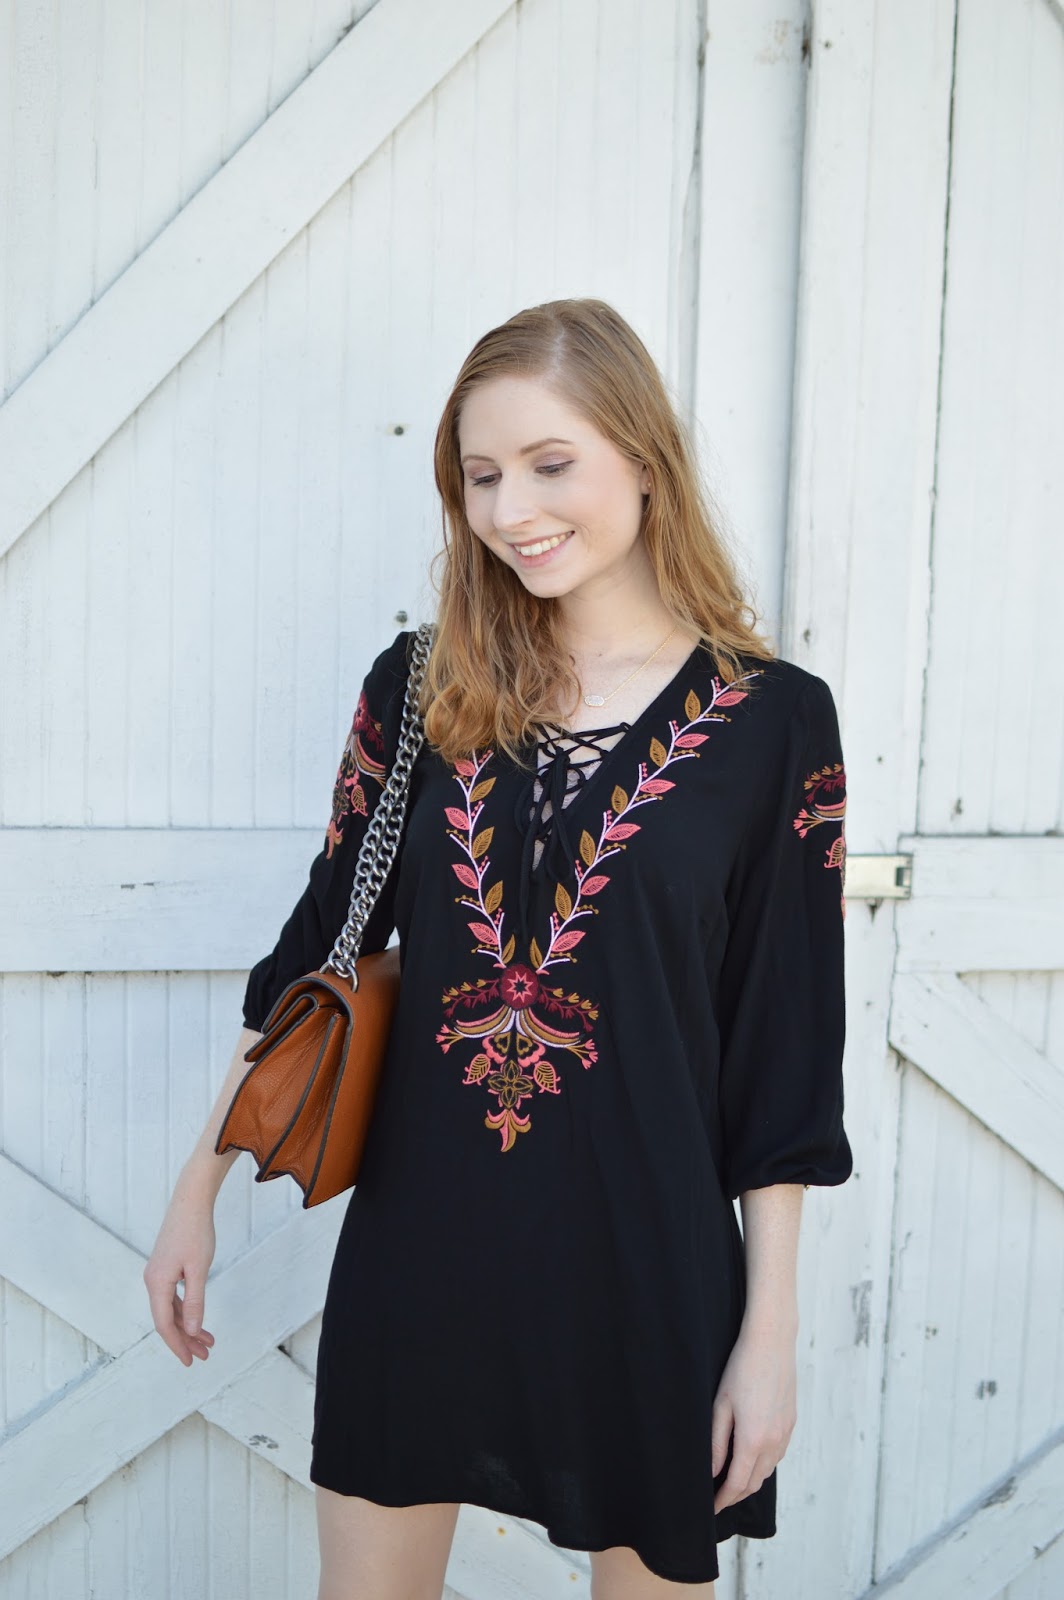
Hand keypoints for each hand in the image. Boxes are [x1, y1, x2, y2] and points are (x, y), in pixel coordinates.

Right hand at [143, 1176, 217, 1366]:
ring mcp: (158, 1273)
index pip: (164, 1324)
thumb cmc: (196, 1232)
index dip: (177, 1345)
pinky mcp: (166, 1266)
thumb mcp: (199, 1269)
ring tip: (207, 1341)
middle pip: (167, 1319)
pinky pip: (172, 1296)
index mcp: (157, 1283)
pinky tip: (196, 1318)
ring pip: (170, 1309)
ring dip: (187, 1326)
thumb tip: (190, 1330)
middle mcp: (153, 1281)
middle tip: (204, 1355)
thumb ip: (194, 1301)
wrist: (191, 1200)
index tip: (190, 1361)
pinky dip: (185, 1309)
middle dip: (185, 1339)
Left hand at [711, 1324, 796, 1512]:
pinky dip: (762, 1465)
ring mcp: (786, 1433)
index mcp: (753, 1439)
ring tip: (730, 1479)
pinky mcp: (791, 1423)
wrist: (772, 1342)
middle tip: (717, 1496)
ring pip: (767, 1471)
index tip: (710, 1508)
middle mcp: (774, 1442)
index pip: (737, 1484)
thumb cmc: (741, 1368)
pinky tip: (750, 1457)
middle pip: (754, 1483)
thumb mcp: (721, 1405)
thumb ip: (716, 1443)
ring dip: (750, 1480)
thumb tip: (712, 1472)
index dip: (723, 1499)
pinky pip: (777, 1455)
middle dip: (735, 1494)